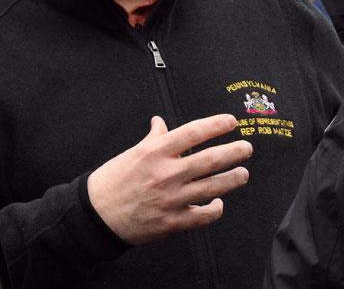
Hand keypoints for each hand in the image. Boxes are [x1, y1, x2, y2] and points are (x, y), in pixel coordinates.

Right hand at [86, 114, 251, 245]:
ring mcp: (171, 199)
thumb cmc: (112, 181)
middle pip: (210, 160)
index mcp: (154, 152)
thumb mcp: (131, 153)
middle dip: (234, 152)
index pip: (193, 132)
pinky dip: (215, 209)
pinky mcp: (172, 222)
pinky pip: (203, 215)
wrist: (96, 215)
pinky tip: (219, 203)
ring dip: (232, 179)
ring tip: (243, 173)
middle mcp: (165, 174)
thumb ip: (153, 139)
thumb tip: (160, 123)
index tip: (231, 122)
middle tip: (247, 148)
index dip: (216, 125)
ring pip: (212, 187)